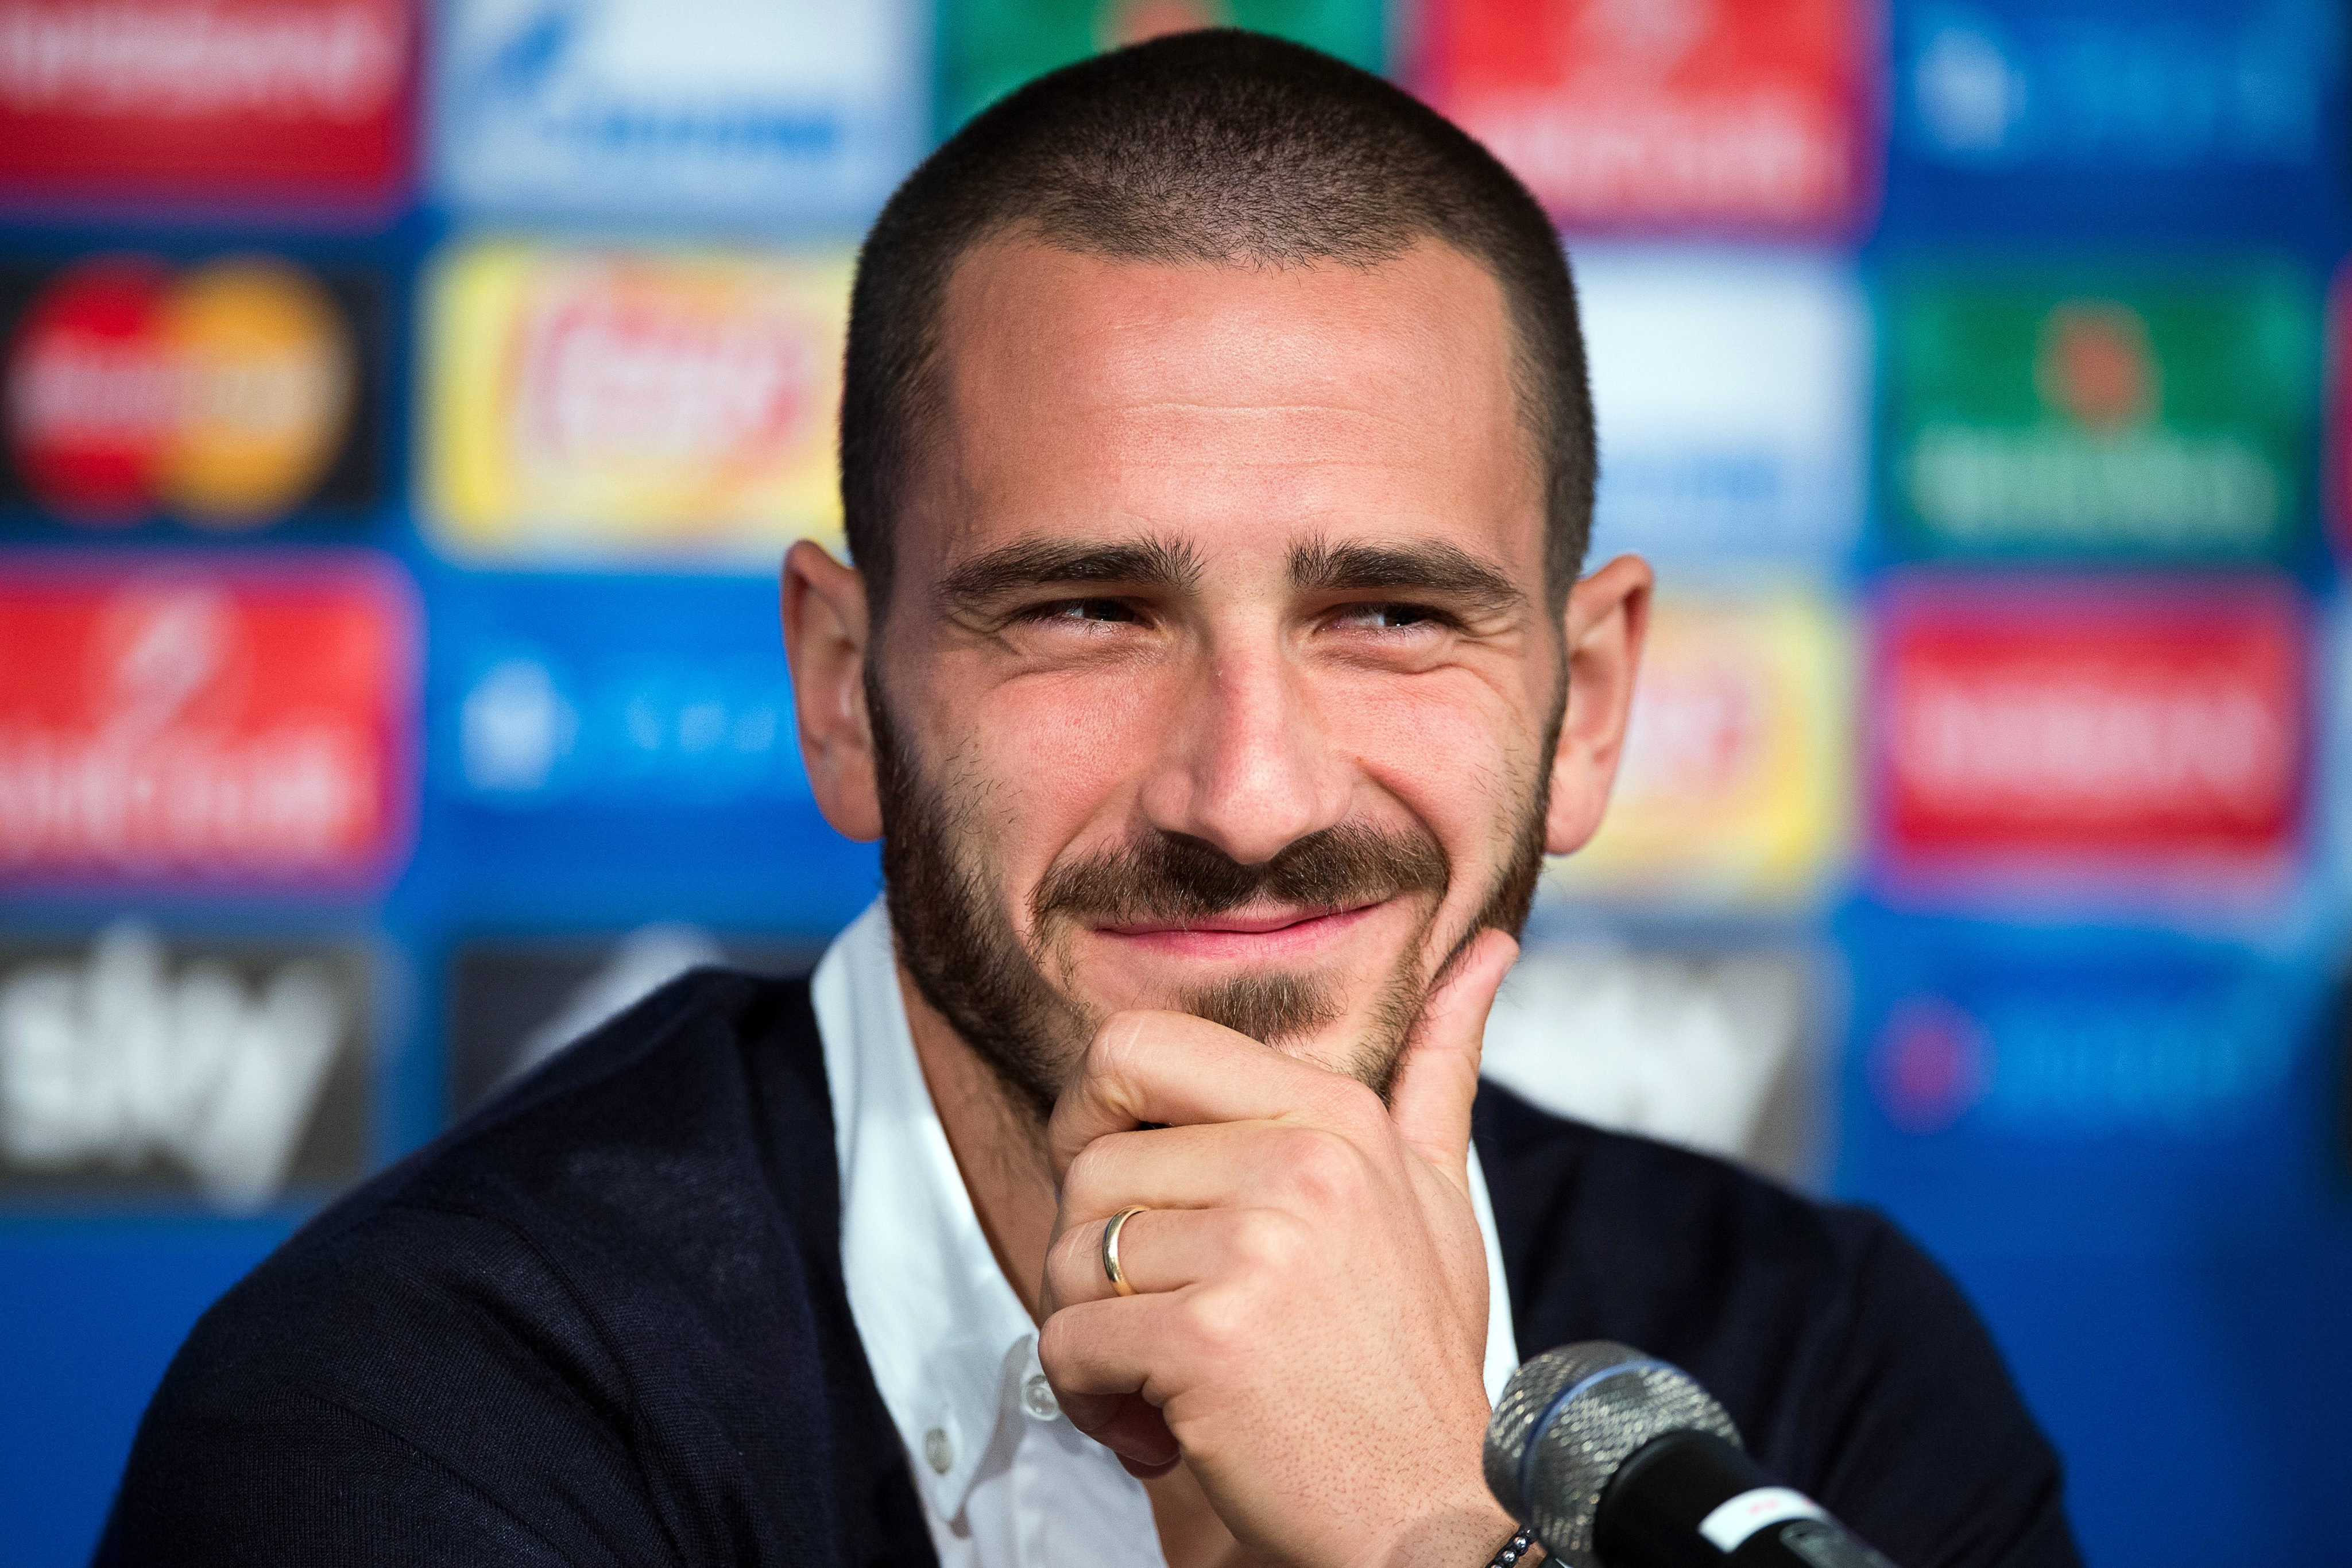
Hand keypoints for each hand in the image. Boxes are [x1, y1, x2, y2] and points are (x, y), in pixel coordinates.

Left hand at [1036, 930, 1523, 1567]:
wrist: (1435, 1516)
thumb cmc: (1414, 1361)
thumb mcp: (1437, 1197)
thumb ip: (1439, 1070)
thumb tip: (1485, 951)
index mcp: (1334, 1114)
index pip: (1132, 1047)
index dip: (1094, 1122)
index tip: (1132, 1199)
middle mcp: (1300, 1162)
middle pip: (1086, 1162)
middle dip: (1092, 1251)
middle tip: (1154, 1312)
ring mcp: (1256, 1248)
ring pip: (1067, 1254)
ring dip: (1092, 1334)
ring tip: (1168, 1377)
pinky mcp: (1209, 1338)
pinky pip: (1067, 1341)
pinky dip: (1090, 1399)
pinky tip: (1161, 1427)